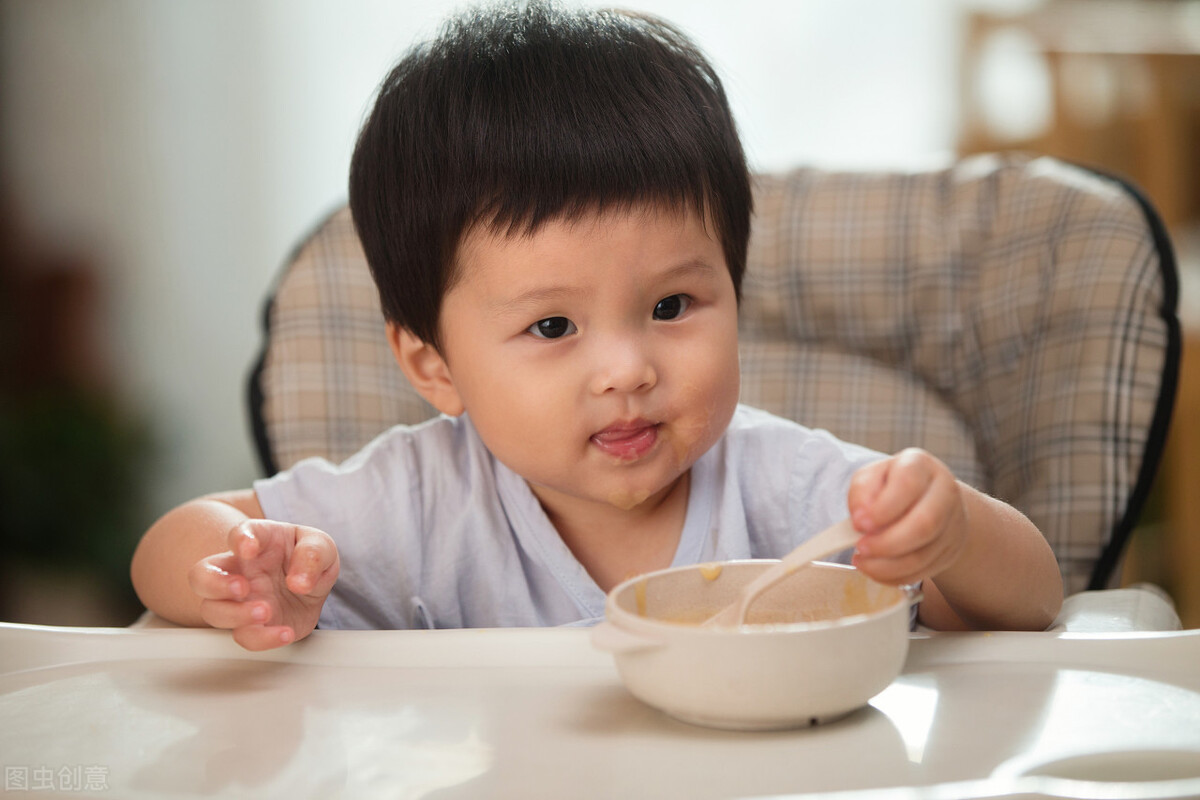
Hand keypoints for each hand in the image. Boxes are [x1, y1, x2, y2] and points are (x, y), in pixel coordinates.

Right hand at [187, 519, 338, 649]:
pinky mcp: (251, 625)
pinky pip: (245, 636)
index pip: (239, 534)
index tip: (249, 548)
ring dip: (234, 615)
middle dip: (214, 584)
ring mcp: (240, 600)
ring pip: (213, 611)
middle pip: (201, 576)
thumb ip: (313, 555)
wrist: (313, 585)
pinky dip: (262, 638)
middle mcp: (240, 570)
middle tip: (241, 588)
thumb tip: (300, 581)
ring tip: (265, 612)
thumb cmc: (307, 558)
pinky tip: (285, 633)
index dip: (239, 539)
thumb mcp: (321, 546)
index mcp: (257, 541)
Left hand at [847, 448, 967, 585]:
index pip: (908, 485)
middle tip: (860, 547)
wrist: (925, 498)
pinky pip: (922, 571)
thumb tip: (861, 518)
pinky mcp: (949, 551)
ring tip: (863, 561)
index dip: (883, 508)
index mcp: (921, 466)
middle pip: (924, 524)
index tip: (858, 523)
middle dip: (887, 543)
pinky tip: (876, 569)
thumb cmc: (891, 485)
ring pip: (923, 554)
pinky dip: (895, 576)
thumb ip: (862, 492)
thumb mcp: (872, 477)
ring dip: (887, 565)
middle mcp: (944, 493)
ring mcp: (952, 524)